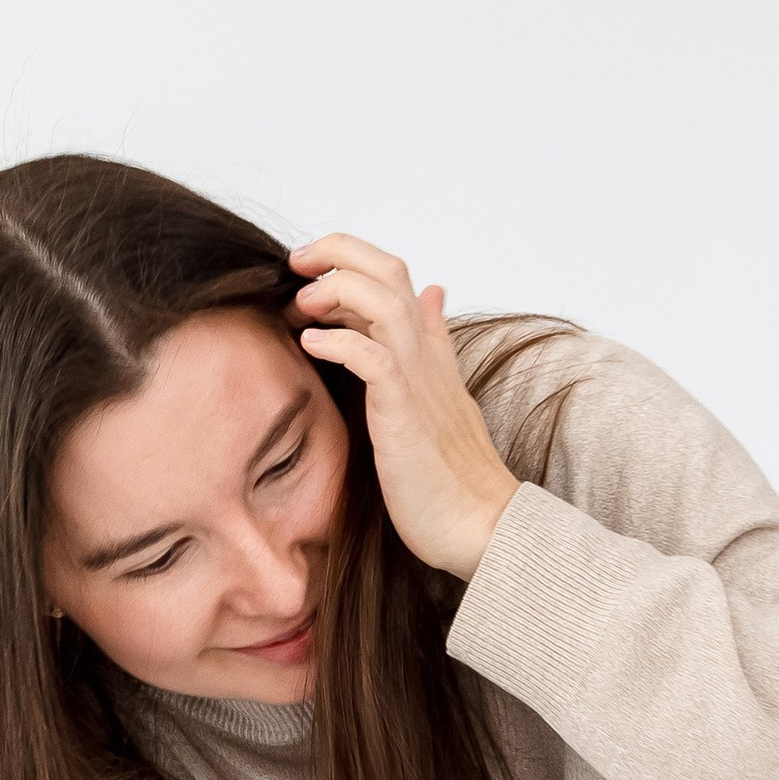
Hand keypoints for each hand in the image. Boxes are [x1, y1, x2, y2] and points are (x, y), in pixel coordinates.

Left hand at [291, 234, 519, 582]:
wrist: (481, 526)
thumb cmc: (452, 477)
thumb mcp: (439, 398)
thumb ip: (431, 345)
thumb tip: (434, 293)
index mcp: (430, 353)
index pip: (397, 280)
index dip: (352, 262)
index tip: (311, 275)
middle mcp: (426, 356)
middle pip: (389, 271)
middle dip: (338, 253)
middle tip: (297, 266)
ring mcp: (418, 380)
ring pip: (382, 300)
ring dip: (335, 290)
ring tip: (301, 305)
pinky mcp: (404, 412)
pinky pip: (372, 358)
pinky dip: (338, 342)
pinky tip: (310, 343)